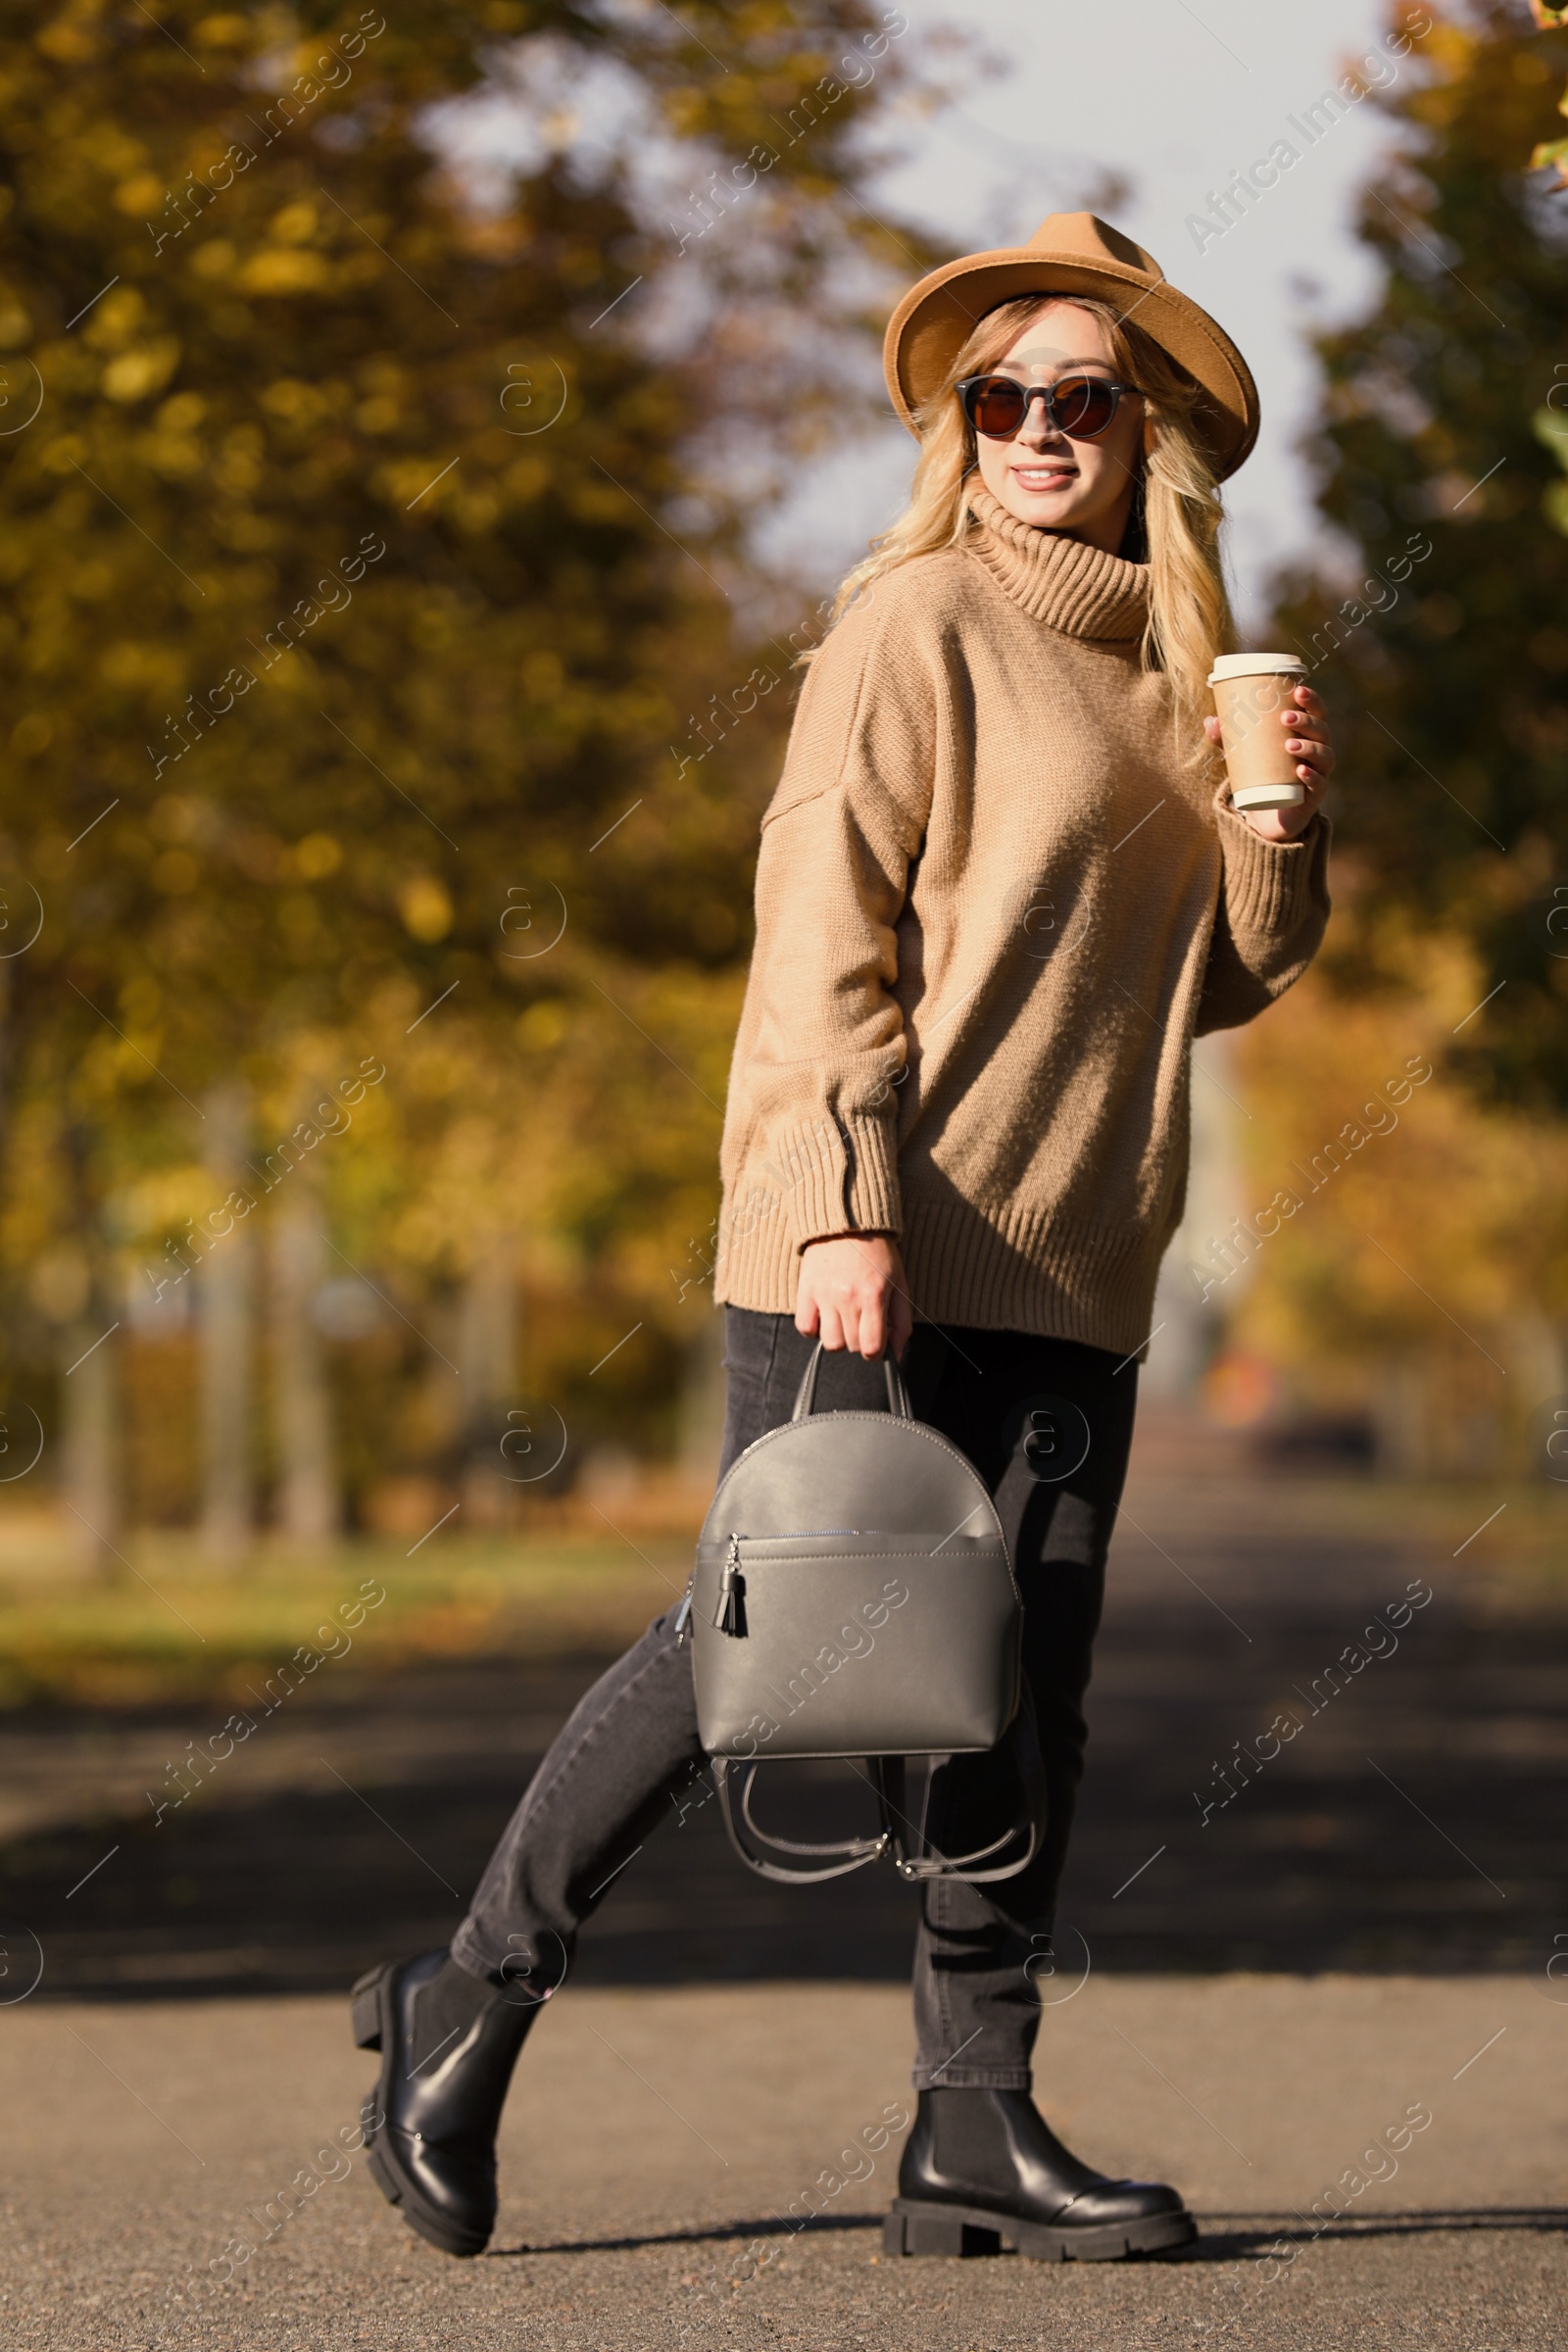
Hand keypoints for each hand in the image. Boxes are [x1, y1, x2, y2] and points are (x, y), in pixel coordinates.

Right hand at [795, 1234, 913, 1360]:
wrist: (848, 1223)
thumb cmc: (878, 1254)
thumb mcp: (899, 1284)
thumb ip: (901, 1321)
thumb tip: (896, 1354)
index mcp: (874, 1296)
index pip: (872, 1347)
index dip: (876, 1351)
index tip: (876, 1341)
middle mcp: (848, 1298)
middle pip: (852, 1346)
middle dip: (860, 1341)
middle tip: (862, 1322)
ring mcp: (824, 1295)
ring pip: (830, 1343)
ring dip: (839, 1338)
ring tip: (844, 1320)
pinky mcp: (806, 1290)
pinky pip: (805, 1328)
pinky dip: (814, 1329)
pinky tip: (825, 1317)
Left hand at [1204, 680, 1334, 842]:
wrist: (1270, 812)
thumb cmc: (1263, 773)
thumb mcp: (1244, 755)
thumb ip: (1227, 739)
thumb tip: (1210, 721)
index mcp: (1307, 734)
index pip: (1317, 711)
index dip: (1312, 699)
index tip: (1297, 690)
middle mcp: (1319, 750)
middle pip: (1321, 730)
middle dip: (1306, 721)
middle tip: (1285, 718)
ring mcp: (1319, 772)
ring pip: (1323, 755)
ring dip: (1309, 747)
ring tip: (1289, 744)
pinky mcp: (1314, 795)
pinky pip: (1319, 783)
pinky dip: (1312, 776)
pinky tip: (1302, 770)